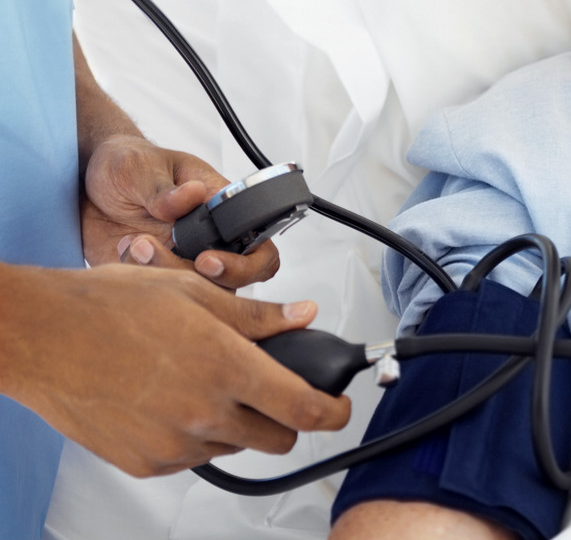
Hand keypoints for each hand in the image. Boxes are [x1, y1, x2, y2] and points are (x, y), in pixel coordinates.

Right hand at [2, 263, 351, 477]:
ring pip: (233, 444)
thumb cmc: (113, 307)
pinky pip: (191, 455)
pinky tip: (174, 396)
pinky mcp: (145, 462)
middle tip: (272, 386)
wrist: (44, 337)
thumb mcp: (197, 293)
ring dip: (236, 420)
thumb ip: (259, 315)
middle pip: (276, 437)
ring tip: (204, 377)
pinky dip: (196, 432)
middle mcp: (204, 413)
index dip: (333, 412)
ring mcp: (173, 444)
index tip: (341, 407)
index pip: (303, 408)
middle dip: (286, 416)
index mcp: (226, 367)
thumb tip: (302, 314)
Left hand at [81, 133, 279, 288]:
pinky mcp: (154, 275)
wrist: (87, 186)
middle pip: (231, 279)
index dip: (243, 263)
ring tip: (133, 244)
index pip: (256, 243)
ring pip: (195, 292)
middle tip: (155, 250)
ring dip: (162, 275)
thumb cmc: (126, 165)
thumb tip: (192, 195)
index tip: (205, 260)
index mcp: (219, 206)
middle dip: (195, 276)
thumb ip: (164, 188)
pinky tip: (123, 249)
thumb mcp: (140, 167)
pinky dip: (138, 280)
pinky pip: (159, 295)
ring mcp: (182, 259)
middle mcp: (208, 238)